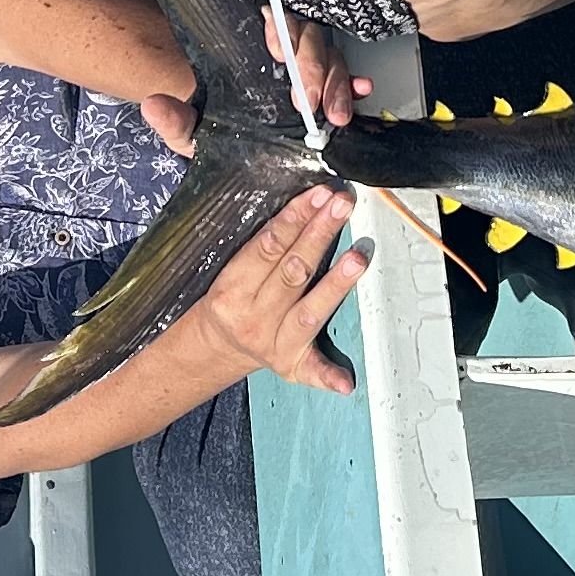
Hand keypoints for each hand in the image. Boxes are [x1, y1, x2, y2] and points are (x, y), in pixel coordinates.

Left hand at [140, 13, 372, 154]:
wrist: (233, 152)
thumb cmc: (214, 131)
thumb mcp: (193, 132)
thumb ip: (175, 122)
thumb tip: (153, 106)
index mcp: (253, 49)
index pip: (273, 20)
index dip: (280, 29)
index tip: (277, 53)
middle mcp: (284, 52)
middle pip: (308, 38)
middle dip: (311, 67)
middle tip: (307, 101)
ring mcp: (308, 69)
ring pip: (330, 59)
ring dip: (337, 83)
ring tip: (336, 114)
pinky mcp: (326, 90)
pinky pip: (347, 79)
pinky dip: (356, 85)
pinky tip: (364, 91)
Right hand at [180, 185, 366, 393]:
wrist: (216, 346)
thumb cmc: (232, 298)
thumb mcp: (232, 271)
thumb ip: (265, 244)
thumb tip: (306, 204)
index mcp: (232, 289)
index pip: (268, 246)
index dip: (295, 218)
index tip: (318, 195)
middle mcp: (253, 317)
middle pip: (292, 271)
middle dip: (319, 235)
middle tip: (342, 205)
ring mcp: (274, 344)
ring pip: (309, 310)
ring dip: (335, 284)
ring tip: (358, 259)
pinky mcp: (291, 367)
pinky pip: (312, 372)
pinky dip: (329, 376)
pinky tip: (346, 381)